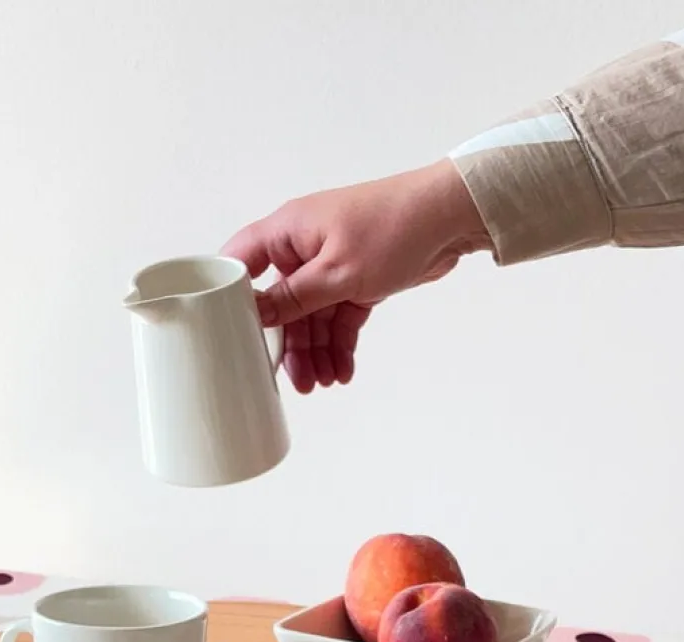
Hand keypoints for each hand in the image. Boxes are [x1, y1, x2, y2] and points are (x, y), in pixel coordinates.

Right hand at [222, 159, 490, 392]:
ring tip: (324, 381)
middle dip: (290, 343)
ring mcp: (331, 263)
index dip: (233, 297)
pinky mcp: (357, 279)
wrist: (450, 218)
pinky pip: (339, 317)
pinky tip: (342, 369)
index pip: (242, 263)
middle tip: (297, 380)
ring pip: (313, 316)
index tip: (233, 333)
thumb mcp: (337, 272)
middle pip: (282, 303)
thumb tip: (254, 312)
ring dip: (317, 350)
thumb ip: (293, 298)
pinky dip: (340, 342)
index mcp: (288, 231)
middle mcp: (304, 247)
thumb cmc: (393, 227)